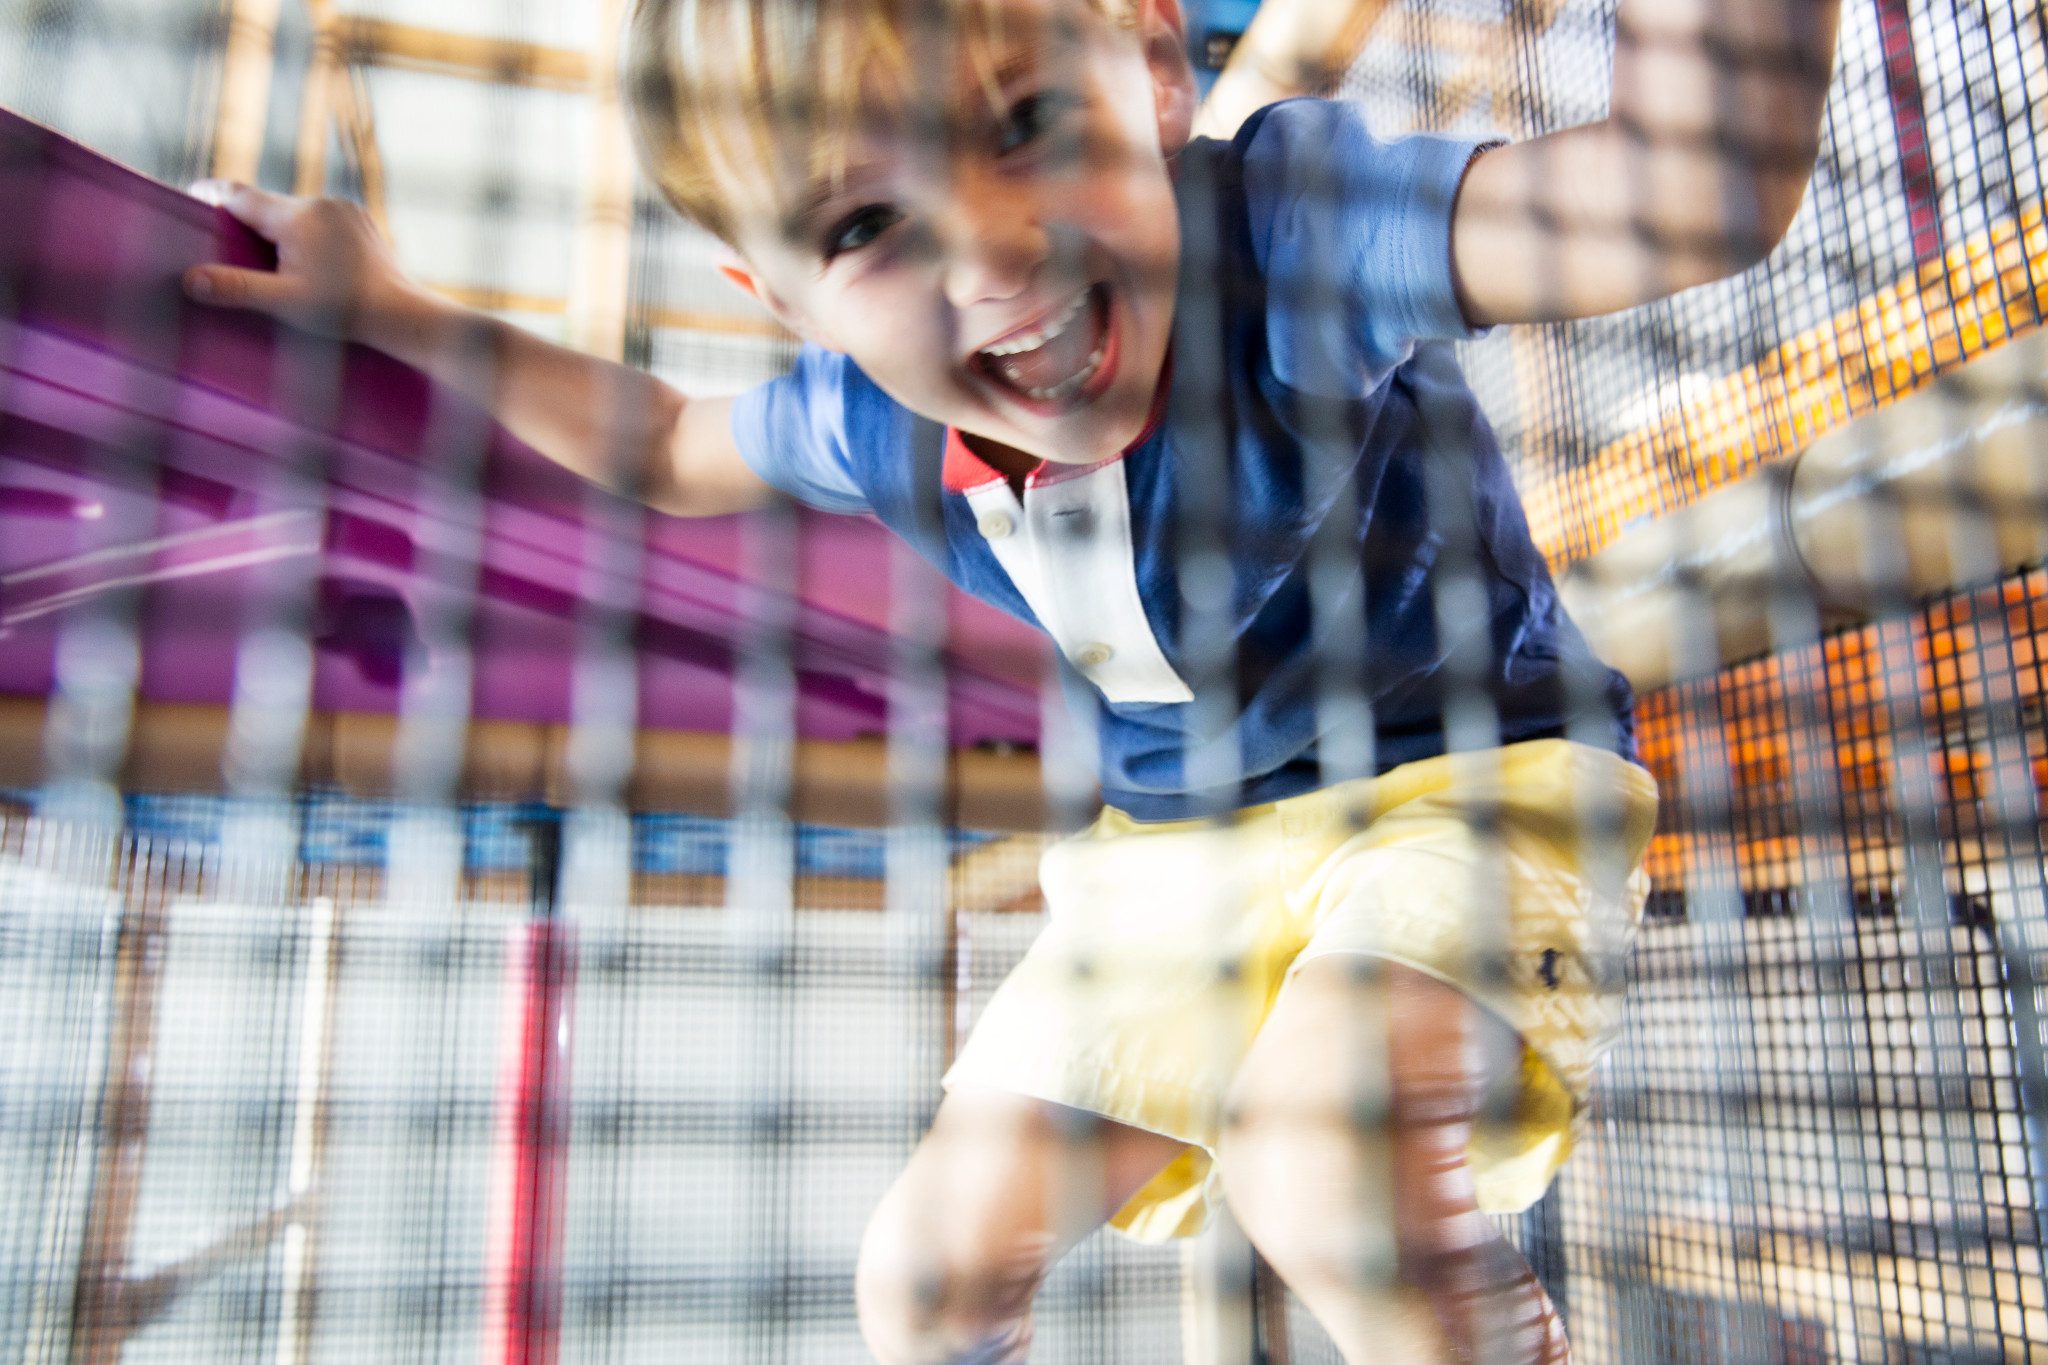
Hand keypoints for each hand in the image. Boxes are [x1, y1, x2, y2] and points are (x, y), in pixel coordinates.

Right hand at [182, 182, 432, 345]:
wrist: (401, 314)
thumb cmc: (343, 312)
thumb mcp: (284, 302)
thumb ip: (237, 288)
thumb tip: (190, 279)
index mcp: (296, 217)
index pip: (239, 195)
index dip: (213, 195)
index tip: (193, 194)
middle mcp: (321, 203)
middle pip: (268, 205)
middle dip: (248, 220)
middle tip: (228, 241)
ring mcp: (345, 210)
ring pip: (296, 212)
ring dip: (281, 229)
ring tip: (272, 257)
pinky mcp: (361, 221)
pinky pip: (322, 220)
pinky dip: (308, 234)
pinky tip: (308, 259)